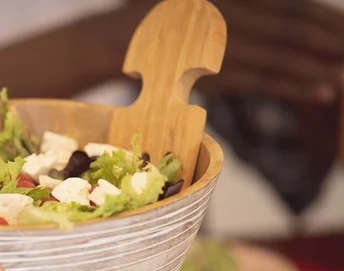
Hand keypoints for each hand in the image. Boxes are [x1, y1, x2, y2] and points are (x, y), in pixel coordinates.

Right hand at [127, 0, 343, 102]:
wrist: (117, 40)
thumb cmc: (158, 18)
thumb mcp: (198, 1)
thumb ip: (234, 5)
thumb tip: (279, 10)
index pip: (289, 5)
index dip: (322, 19)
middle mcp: (226, 14)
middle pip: (292, 28)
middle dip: (330, 42)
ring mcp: (217, 43)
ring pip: (279, 56)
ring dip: (318, 67)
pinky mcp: (208, 73)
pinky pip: (257, 81)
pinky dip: (291, 86)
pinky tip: (321, 91)